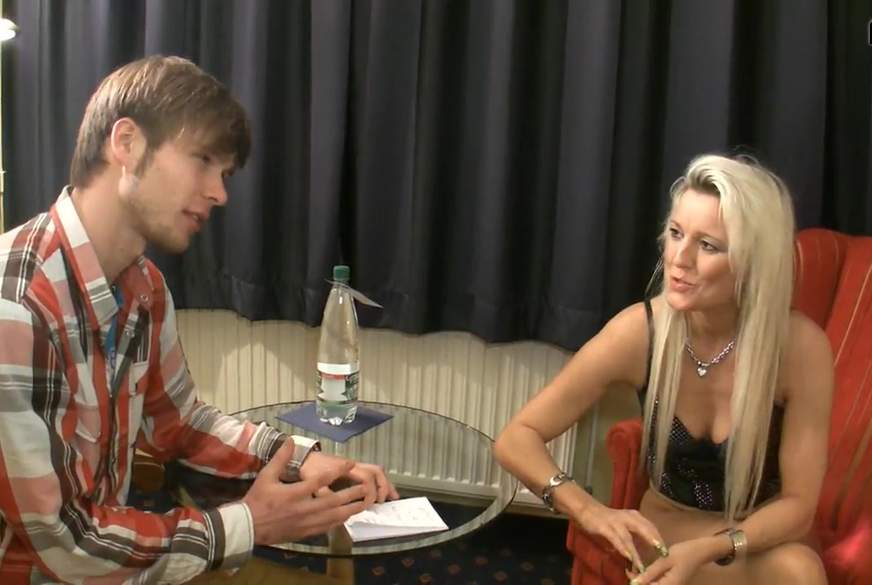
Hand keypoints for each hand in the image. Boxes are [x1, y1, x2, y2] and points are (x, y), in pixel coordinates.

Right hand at [242, 439, 369, 544]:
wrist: (248, 526)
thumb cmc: (258, 500)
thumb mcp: (267, 476)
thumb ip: (280, 458)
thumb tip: (291, 440)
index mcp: (296, 493)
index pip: (322, 479)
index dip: (339, 470)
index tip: (351, 463)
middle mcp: (304, 508)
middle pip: (334, 501)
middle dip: (351, 494)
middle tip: (366, 488)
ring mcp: (306, 523)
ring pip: (333, 517)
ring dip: (350, 510)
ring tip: (364, 504)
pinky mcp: (305, 533)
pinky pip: (326, 527)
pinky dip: (338, 522)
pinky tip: (346, 517)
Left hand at [301, 451, 399, 506]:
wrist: (306, 459)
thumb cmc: (310, 471)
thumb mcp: (313, 483)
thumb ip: (324, 493)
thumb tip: (336, 504)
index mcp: (346, 468)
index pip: (365, 479)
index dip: (369, 493)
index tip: (367, 505)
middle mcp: (354, 465)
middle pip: (376, 472)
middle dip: (382, 488)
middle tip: (381, 502)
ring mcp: (357, 466)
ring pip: (378, 471)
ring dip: (386, 484)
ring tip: (392, 498)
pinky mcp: (357, 469)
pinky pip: (374, 473)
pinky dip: (382, 482)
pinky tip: (387, 492)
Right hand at [574, 501, 667, 573]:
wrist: (587, 509)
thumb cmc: (607, 519)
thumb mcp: (625, 525)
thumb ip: (636, 535)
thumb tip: (648, 550)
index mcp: (634, 516)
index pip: (651, 527)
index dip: (659, 538)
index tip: (666, 551)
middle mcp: (627, 517)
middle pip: (644, 529)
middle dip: (654, 541)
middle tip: (662, 554)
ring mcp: (616, 522)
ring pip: (629, 538)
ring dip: (636, 553)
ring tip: (642, 566)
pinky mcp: (604, 527)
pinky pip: (615, 539)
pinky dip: (622, 548)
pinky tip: (627, 557)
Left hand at [626, 540, 708, 584]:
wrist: (698, 552)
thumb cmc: (683, 553)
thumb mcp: (664, 560)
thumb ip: (650, 573)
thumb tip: (635, 583)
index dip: (636, 584)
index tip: (628, 573)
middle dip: (639, 583)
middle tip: (630, 571)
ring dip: (643, 582)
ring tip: (633, 570)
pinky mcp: (670, 584)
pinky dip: (648, 580)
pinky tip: (642, 572)